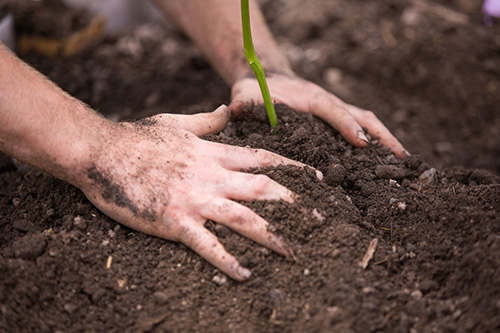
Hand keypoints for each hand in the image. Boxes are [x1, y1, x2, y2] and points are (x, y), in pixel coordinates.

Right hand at [77, 105, 319, 280]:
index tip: (318, 177)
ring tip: (295, 251)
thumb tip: (228, 109)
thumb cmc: (137, 137)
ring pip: (244, 218)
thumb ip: (208, 120)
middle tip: (321, 219)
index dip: (294, 168)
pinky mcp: (174, 221)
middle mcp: (211, 176)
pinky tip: (246, 275)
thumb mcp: (177, 123)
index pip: (263, 159)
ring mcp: (195, 199)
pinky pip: (207, 244)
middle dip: (295, 203)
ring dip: (272, 235)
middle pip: (263, 189)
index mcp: (213, 153)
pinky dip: (228, 260)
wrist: (102, 151)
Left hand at [230, 74, 407, 157]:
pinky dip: (376, 145)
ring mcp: (335, 112)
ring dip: (386, 143)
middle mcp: (328, 105)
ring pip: (367, 125)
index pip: (333, 111)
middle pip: (362, 118)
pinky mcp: (335, 123)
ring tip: (406, 166)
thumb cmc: (257, 90)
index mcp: (310, 98)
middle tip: (403, 159)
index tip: (361, 143)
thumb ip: (242, 104)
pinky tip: (386, 167)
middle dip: (382, 137)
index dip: (347, 126)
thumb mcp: (246, 96)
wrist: (268, 79)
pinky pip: (360, 131)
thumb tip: (232, 111)